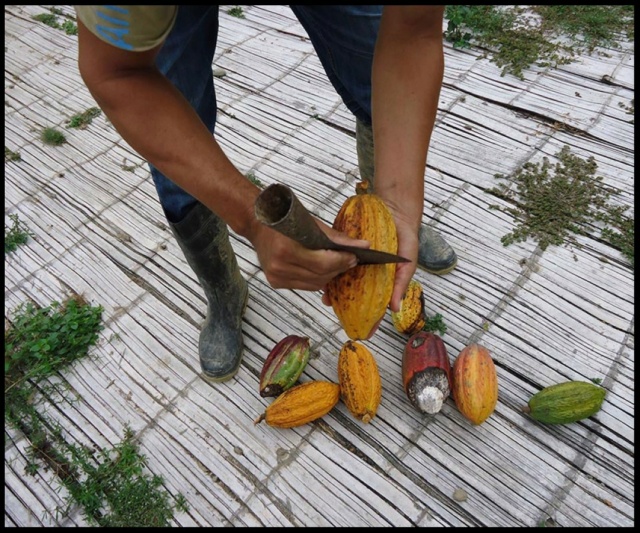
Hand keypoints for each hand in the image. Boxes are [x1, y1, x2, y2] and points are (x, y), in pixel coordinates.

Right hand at [252, 217, 369, 291]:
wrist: (257, 224)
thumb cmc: (285, 220)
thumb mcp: (312, 224)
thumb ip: (337, 238)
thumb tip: (363, 246)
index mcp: (287, 249)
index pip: (323, 263)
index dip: (341, 262)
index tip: (354, 257)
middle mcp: (280, 266)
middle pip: (320, 276)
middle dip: (338, 269)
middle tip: (349, 260)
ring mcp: (276, 276)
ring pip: (314, 284)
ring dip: (328, 276)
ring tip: (336, 265)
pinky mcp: (275, 282)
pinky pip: (304, 286)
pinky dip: (316, 279)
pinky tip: (321, 270)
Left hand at [320, 210, 417, 319]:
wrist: (395, 210)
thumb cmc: (405, 240)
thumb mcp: (407, 263)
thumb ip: (401, 284)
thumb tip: (395, 308)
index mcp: (380, 282)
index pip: (374, 305)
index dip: (369, 319)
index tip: (364, 333)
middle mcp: (365, 275)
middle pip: (353, 294)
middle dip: (344, 305)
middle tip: (337, 312)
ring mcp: (354, 263)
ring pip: (341, 280)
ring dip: (334, 288)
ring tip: (327, 297)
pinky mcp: (345, 249)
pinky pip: (335, 260)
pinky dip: (329, 267)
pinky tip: (324, 275)